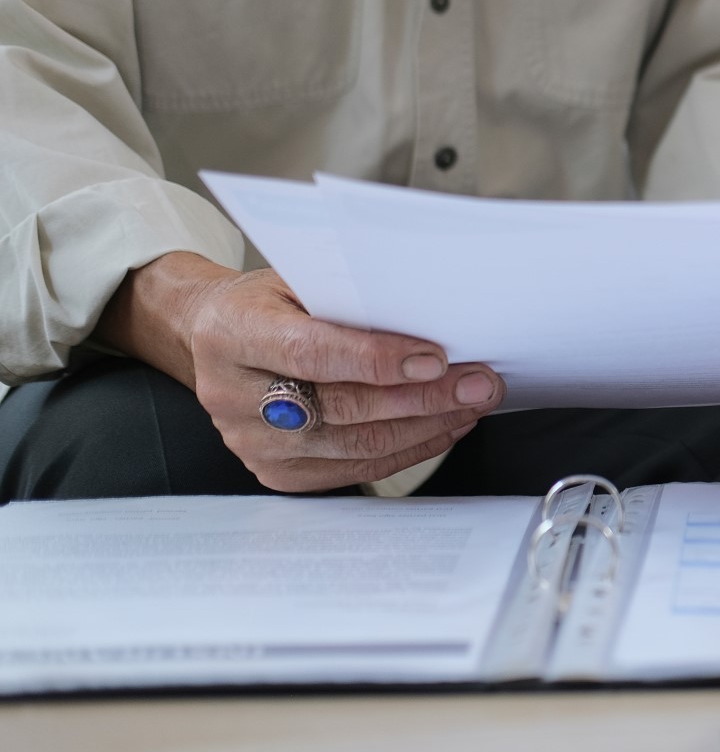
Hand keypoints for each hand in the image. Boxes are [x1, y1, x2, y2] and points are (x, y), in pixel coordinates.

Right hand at [98, 252, 504, 490]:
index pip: (312, 353)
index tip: (436, 357)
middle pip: (343, 406)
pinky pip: (355, 468)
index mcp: (233, 334)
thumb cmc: (267, 304)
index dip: (378, 359)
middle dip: (424, 396)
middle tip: (478, 382)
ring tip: (471, 403)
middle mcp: (233, 394)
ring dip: (427, 426)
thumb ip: (348, 298)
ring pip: (356, 444)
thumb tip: (427, 315)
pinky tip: (442, 427)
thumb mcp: (296, 279)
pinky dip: (408, 449)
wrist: (210, 338)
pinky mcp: (275, 472)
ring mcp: (250, 442)